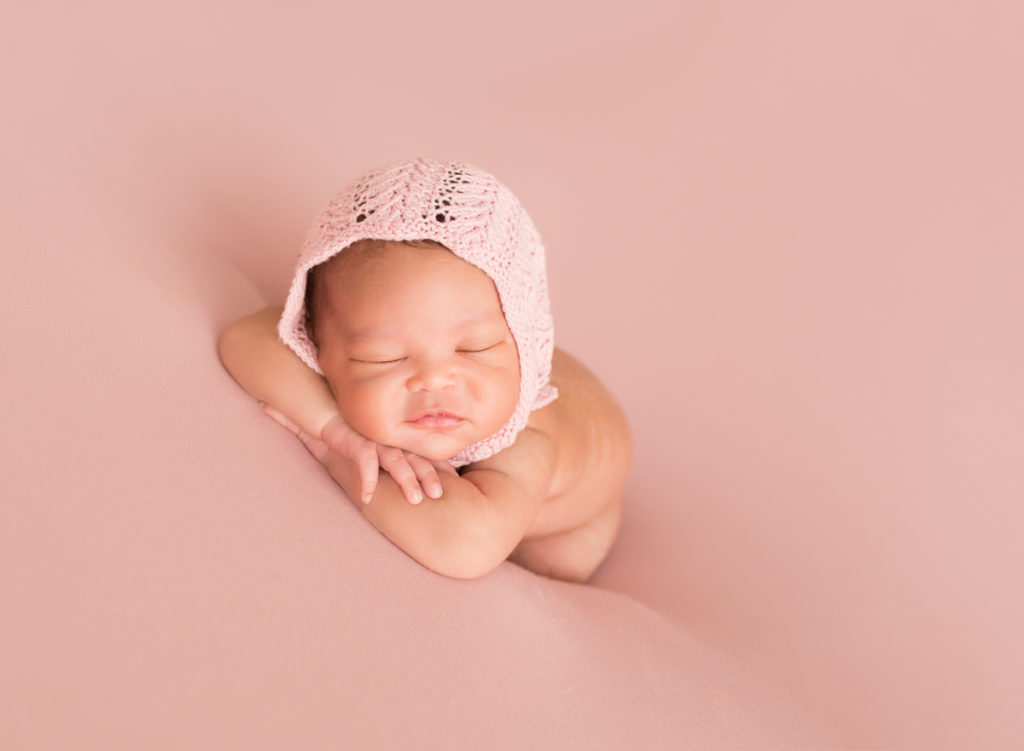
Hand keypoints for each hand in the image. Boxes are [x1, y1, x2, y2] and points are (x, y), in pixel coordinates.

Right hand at [259, 403, 456, 504]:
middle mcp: (394, 442)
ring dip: (406, 480)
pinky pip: (364, 464)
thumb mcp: (386, 445)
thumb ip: (403, 456)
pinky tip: (367, 498)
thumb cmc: (363, 435)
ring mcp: (377, 443)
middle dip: (429, 477)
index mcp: (404, 443)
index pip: (427, 456)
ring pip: (396, 462)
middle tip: (440, 494)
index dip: (441, 468)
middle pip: (417, 460)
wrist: (333, 417)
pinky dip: (367, 481)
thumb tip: (427, 475)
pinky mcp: (358, 445)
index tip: (457, 481)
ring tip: (414, 499)